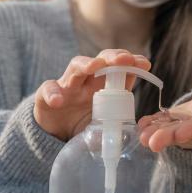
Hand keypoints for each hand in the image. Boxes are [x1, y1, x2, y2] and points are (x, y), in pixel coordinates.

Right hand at [34, 49, 150, 140]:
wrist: (54, 135)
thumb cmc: (83, 122)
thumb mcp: (104, 121)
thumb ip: (118, 120)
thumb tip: (141, 129)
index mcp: (104, 85)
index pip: (120, 68)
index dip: (132, 63)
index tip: (145, 63)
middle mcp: (87, 81)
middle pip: (100, 61)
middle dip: (112, 57)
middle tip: (123, 59)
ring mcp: (67, 86)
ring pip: (75, 67)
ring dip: (85, 64)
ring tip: (94, 66)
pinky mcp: (46, 97)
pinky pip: (47, 90)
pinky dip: (52, 94)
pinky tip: (58, 101)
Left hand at [138, 73, 191, 151]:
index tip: (181, 134)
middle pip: (184, 135)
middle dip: (168, 138)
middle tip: (152, 142)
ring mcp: (186, 129)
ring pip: (170, 132)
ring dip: (155, 134)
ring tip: (142, 135)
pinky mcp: (174, 124)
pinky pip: (163, 125)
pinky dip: (152, 125)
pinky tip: (141, 124)